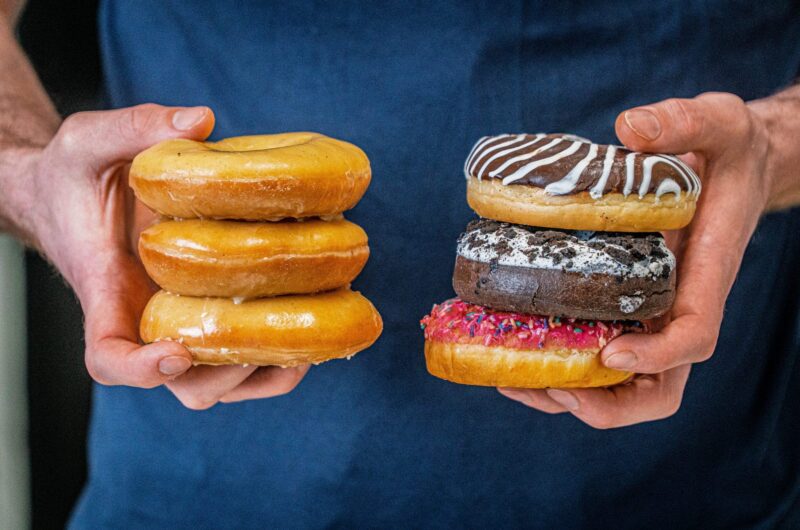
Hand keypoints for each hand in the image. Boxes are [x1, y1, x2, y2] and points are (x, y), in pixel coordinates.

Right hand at [21, 104, 307, 408]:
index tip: (177, 352)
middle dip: (226, 376)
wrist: (71, 199)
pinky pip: (239, 357)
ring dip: (263, 374)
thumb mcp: (89, 139)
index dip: (140, 369)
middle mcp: (143, 321)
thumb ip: (136, 127)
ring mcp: (176, 324)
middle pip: (181, 385)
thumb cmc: (74, 176)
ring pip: (217, 384)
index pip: (109, 355)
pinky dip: (275, 356)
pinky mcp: (204, 315)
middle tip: (271, 341)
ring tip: (307, 342)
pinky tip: (312, 325)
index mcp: (106, 292)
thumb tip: (201, 120)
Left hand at [500, 92, 772, 427]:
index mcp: (708, 273)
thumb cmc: (729, 149)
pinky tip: (513, 353)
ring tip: (512, 379)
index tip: (611, 353)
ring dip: (572, 395)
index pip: (694, 335)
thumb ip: (681, 122)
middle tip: (550, 388)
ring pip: (626, 385)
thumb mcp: (717, 121)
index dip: (657, 356)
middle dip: (609, 403)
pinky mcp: (629, 307)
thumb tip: (628, 127)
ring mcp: (655, 314)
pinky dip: (563, 367)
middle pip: (660, 387)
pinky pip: (601, 354)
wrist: (736, 167)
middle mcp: (681, 306)